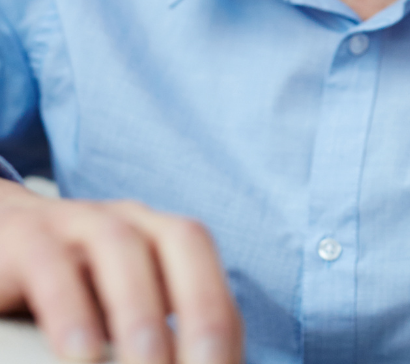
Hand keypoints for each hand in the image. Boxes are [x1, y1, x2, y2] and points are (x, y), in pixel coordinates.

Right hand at [0, 180, 241, 363]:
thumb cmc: (71, 288)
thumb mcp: (120, 307)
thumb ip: (160, 335)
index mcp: (159, 234)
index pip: (208, 265)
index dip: (223, 317)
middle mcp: (128, 219)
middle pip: (182, 239)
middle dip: (203, 304)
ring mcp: (76, 221)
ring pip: (119, 245)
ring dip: (139, 311)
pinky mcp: (24, 240)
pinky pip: (50, 264)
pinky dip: (70, 310)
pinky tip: (81, 356)